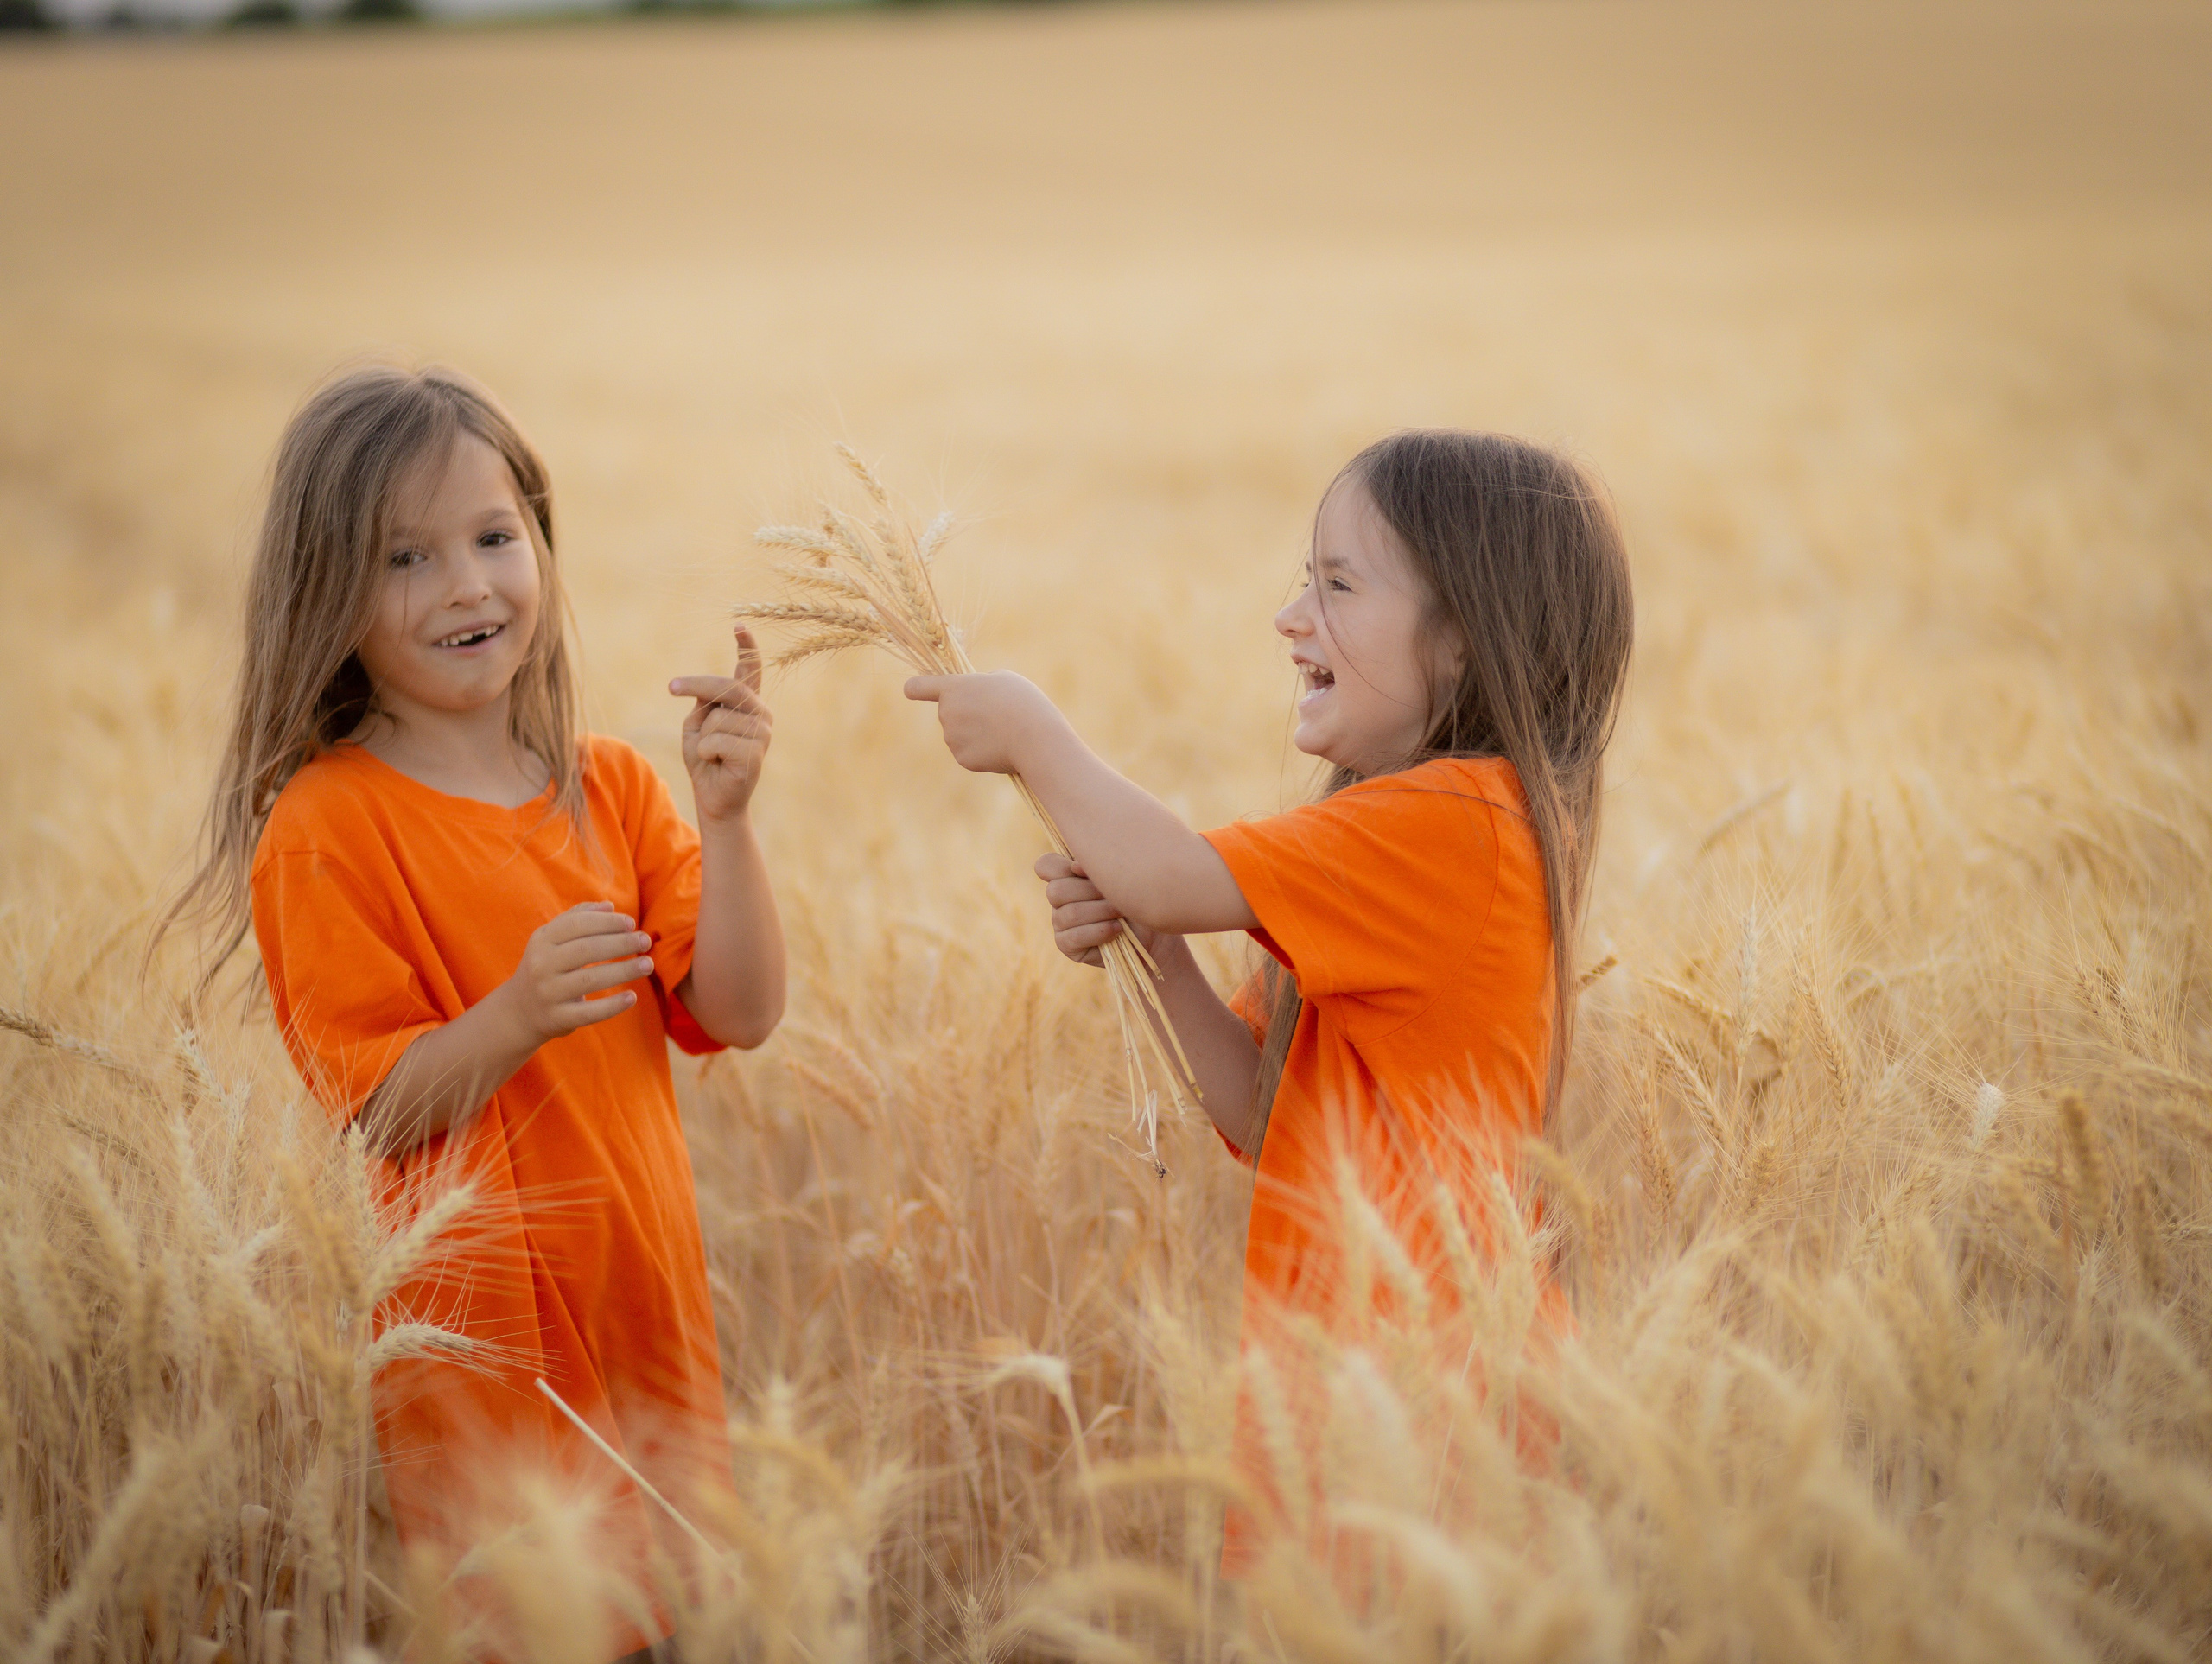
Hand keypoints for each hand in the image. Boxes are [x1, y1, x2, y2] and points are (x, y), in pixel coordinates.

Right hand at [500, 902, 655, 1042]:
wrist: (519, 1010)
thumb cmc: (546, 966)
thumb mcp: (552, 939)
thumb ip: (578, 917)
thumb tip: (610, 906)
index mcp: (542, 940)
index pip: (577, 924)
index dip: (606, 922)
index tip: (631, 923)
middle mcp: (541, 965)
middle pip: (587, 950)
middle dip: (621, 943)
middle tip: (646, 941)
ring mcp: (548, 993)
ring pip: (590, 979)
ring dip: (624, 970)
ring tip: (648, 964)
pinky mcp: (557, 1018)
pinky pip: (589, 1012)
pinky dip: (612, 1005)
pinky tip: (632, 997)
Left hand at [673, 626, 772, 823]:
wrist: (713, 797)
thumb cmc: (705, 758)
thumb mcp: (697, 724)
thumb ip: (705, 704)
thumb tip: (710, 694)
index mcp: (747, 703)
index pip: (751, 670)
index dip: (747, 647)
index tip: (739, 626)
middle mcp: (760, 714)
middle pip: (728, 686)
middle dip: (696, 684)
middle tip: (671, 687)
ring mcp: (762, 734)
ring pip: (717, 718)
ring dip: (703, 737)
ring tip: (713, 753)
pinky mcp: (756, 754)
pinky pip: (717, 740)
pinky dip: (706, 752)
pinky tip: (718, 763)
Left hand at [903, 670, 1062, 775]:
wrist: (1034, 737)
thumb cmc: (1022, 702)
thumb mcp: (1002, 679)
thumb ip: (981, 685)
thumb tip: (977, 698)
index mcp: (953, 689)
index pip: (918, 686)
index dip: (915, 688)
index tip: (911, 690)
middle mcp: (946, 713)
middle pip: (950, 713)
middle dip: (968, 714)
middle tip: (996, 714)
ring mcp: (952, 738)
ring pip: (961, 735)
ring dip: (977, 733)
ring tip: (1004, 731)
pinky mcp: (963, 759)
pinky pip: (970, 753)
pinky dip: (984, 752)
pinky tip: (1002, 747)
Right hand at [1034, 851, 1158, 967]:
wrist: (1153, 930)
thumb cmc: (1136, 897)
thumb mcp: (1119, 875)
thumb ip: (1094, 866)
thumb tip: (1076, 866)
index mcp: (1067, 876)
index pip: (1045, 866)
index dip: (1059, 866)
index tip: (1081, 869)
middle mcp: (1059, 899)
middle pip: (1056, 891)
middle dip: (1090, 892)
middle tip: (1116, 895)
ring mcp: (1060, 923)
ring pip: (1068, 914)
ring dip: (1100, 912)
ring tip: (1121, 912)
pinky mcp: (1066, 945)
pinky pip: (1074, 937)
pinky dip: (1099, 931)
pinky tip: (1117, 930)